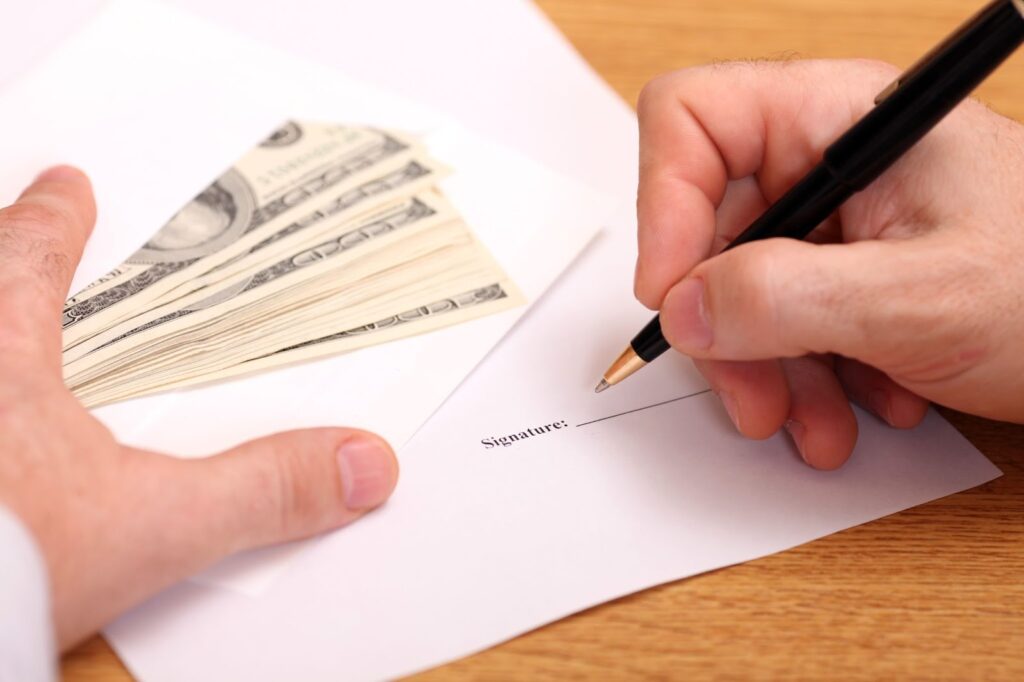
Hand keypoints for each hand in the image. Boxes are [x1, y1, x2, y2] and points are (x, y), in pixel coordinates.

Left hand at [0, 167, 398, 647]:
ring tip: (17, 330)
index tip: (68, 187)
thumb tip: (357, 465)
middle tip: (21, 225)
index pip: (27, 255)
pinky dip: (1, 415)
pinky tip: (13, 448)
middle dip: (3, 253)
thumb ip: (261, 491)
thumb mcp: (151, 525)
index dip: (54, 217)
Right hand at [634, 59, 1023, 468]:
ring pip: (741, 283)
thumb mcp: (919, 299)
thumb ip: (787, 298)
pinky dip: (806, 372)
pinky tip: (858, 402)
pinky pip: (784, 315)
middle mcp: (830, 158)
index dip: (663, 203)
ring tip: (814, 424)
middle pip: (709, 222)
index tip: (672, 293)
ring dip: (767, 366)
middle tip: (750, 394)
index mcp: (842, 118)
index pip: (693, 120)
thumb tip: (681, 306)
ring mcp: (839, 216)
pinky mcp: (848, 267)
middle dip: (723, 321)